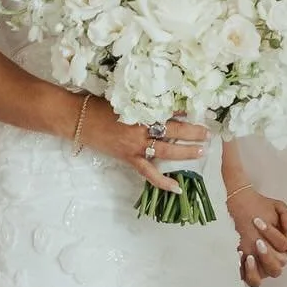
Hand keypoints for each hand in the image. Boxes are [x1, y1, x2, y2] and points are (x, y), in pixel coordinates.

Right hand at [78, 99, 207, 192]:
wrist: (77, 118)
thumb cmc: (97, 104)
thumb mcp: (122, 98)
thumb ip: (141, 101)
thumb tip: (161, 99)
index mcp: (140, 109)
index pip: (169, 110)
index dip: (186, 111)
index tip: (200, 110)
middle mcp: (140, 127)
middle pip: (173, 130)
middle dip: (193, 131)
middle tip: (208, 133)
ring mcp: (135, 145)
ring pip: (166, 150)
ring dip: (186, 151)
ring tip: (202, 151)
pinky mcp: (128, 158)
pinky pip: (149, 173)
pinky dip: (163, 182)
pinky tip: (177, 189)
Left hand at [228, 188, 286, 286]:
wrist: (236, 205)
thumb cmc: (258, 207)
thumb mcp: (277, 207)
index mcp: (282, 247)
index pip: (284, 247)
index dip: (272, 235)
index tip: (256, 220)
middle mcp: (273, 259)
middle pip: (277, 267)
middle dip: (267, 255)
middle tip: (257, 241)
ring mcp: (258, 267)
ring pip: (261, 279)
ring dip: (257, 269)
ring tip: (248, 255)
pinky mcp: (244, 270)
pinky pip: (248, 280)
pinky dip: (246, 272)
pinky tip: (239, 257)